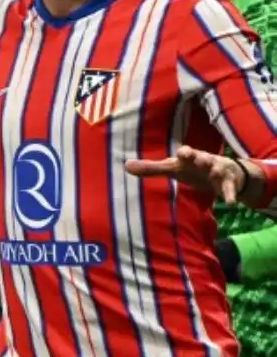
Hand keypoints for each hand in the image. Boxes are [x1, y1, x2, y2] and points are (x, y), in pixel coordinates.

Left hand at [127, 146, 257, 203]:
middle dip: (201, 158)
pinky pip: (229, 189)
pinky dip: (230, 195)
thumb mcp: (172, 169)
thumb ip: (151, 169)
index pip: (186, 153)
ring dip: (216, 170)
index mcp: (189, 158)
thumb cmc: (192, 169)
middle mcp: (204, 161)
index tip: (183, 153)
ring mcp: (218, 171)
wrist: (224, 173)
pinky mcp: (228, 182)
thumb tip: (125, 165)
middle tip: (199, 159)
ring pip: (218, 169)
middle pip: (203, 158)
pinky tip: (230, 203)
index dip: (185, 153)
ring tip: (215, 173)